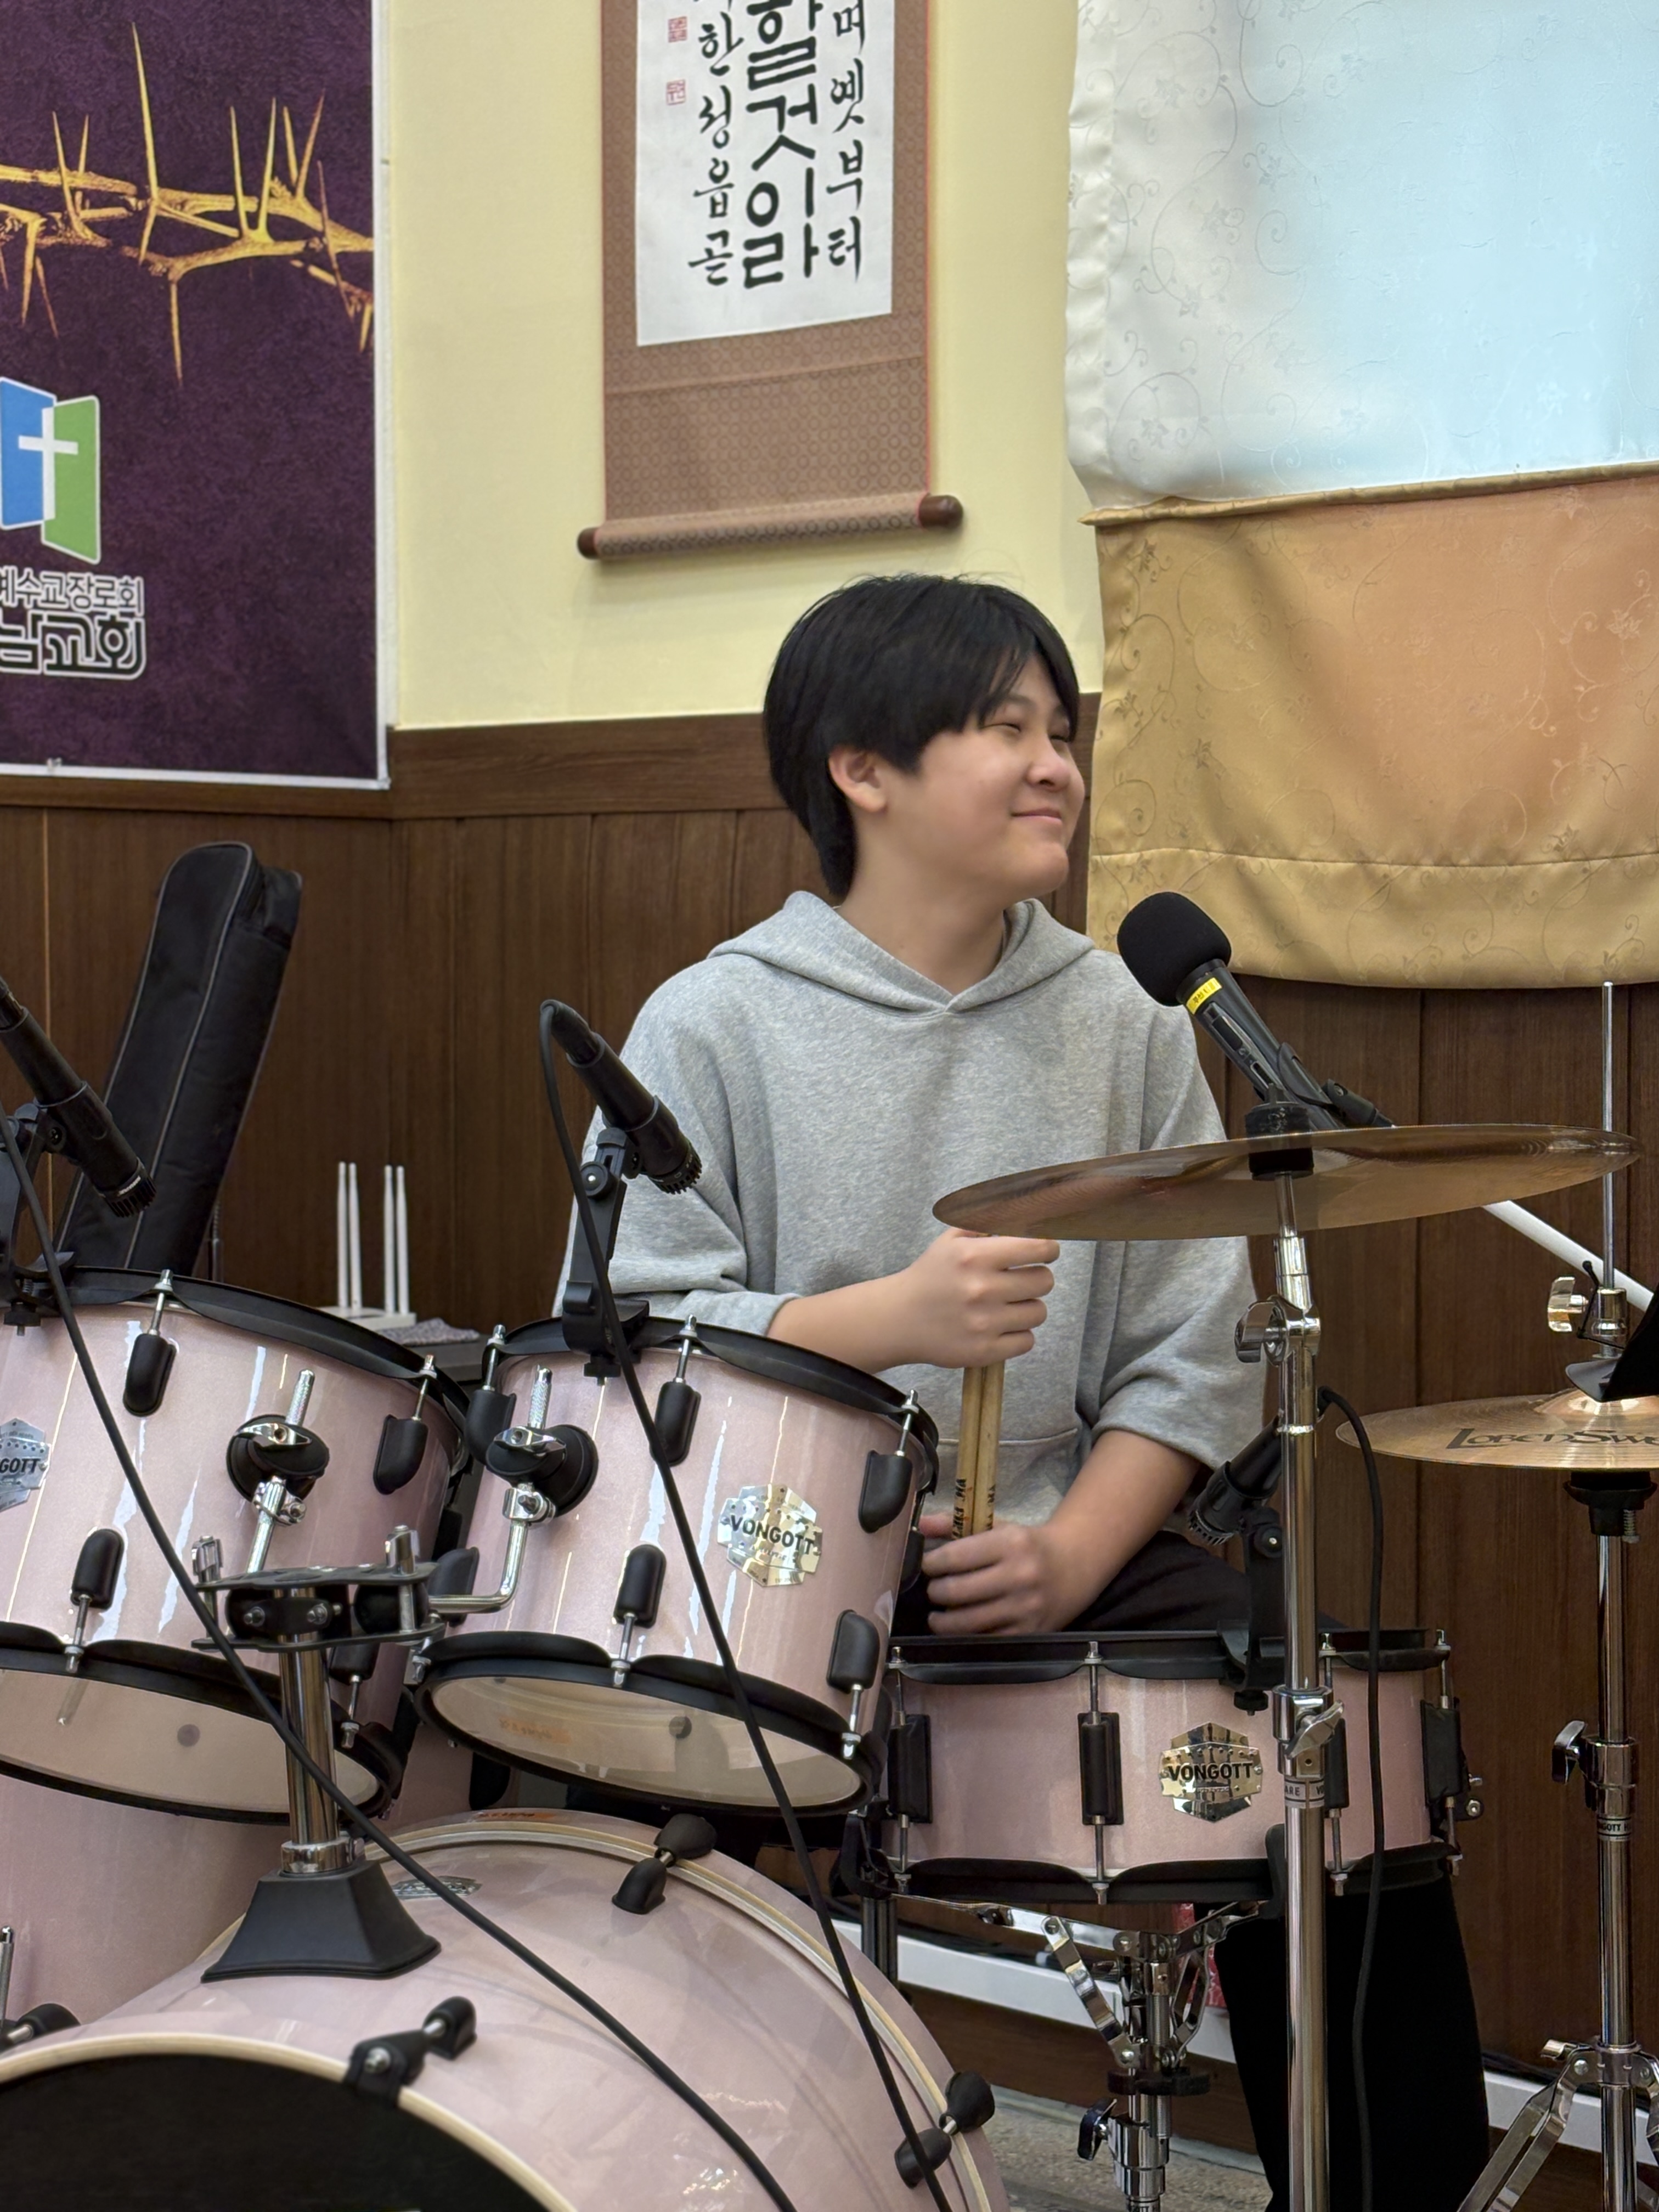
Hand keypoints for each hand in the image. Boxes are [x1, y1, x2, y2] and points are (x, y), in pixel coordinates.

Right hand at [883, 1227, 1057, 1368]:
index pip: (1037, 1248)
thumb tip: (1026, 1220)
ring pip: (1039, 1312)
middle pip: (1044, 1281)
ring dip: (1028, 1307)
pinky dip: (1018, 1333)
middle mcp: (982, 1289)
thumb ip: (987, 1225)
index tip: (1046, 1251)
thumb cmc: (929, 1276)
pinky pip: (1027, 1341)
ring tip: (1008, 1304)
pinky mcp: (984, 1351)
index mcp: (975, 1256)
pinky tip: (1001, 1325)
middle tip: (1022, 1280)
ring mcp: (984, 1323)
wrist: (899, 1319)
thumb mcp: (951, 1240)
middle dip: (1037, 1277)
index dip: (1048, 1248)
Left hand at [916, 1510, 1098, 1634]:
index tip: (926, 1566)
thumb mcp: (997, 1527)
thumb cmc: (1028, 1545)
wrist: (1074, 1566)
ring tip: (937, 1616)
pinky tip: (961, 1630)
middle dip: (935, 1592)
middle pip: (957, 1592)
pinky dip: (968, 1637)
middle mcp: (1019, 1576)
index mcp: (1010, 1543)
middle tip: (933, 1591)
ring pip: (968, 1622)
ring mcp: (1025, 1607)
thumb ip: (957, 1524)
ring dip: (943, 1621)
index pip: (955, 1557)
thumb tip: (921, 1524)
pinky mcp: (1030, 1632)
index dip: (932, 1564)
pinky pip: (987, 1641)